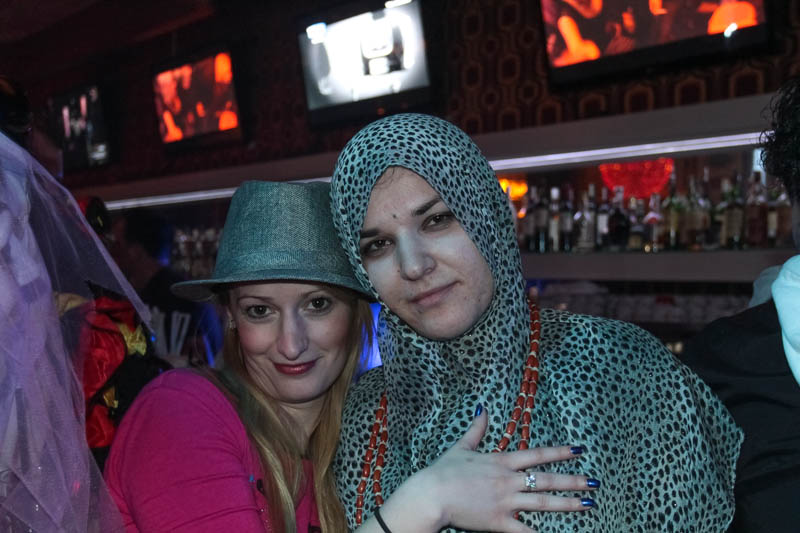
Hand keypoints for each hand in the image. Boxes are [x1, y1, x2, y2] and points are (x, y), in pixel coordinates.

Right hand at [376, 408, 597, 532]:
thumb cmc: (443, 472)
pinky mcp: (498, 522)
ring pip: (543, 502)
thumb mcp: (461, 447)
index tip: (579, 450)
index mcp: (501, 462)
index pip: (537, 455)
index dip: (559, 452)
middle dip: (573, 480)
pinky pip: (524, 529)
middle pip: (547, 479)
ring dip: (567, 503)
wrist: (431, 496)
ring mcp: (505, 502)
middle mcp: (508, 480)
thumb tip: (482, 408)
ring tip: (588, 504)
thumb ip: (476, 429)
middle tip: (595, 482)